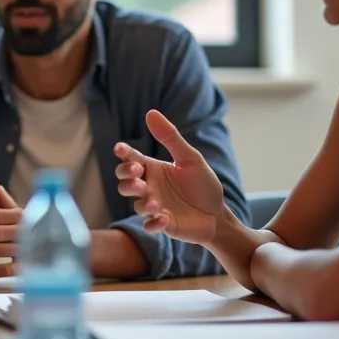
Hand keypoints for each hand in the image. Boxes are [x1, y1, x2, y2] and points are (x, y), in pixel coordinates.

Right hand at [114, 109, 223, 243]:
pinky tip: (165, 218)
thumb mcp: (190, 158)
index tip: (120, 148)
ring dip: (142, 202)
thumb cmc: (203, 185)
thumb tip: (151, 113)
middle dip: (126, 179)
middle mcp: (149, 187)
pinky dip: (154, 224)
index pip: (131, 159)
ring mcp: (154, 207)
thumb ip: (170, 138)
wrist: (218, 214)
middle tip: (139, 176)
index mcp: (153, 169)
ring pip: (135, 204)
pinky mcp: (162, 224)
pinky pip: (150, 226)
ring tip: (155, 203)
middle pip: (125, 182)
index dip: (123, 154)